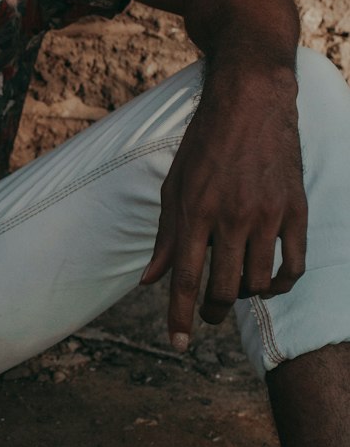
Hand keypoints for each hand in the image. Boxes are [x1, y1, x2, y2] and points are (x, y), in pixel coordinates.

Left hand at [141, 63, 306, 346]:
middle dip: (211, 312)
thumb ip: (164, 236)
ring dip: (244, 297)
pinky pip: (294, 266)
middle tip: (206, 315)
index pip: (185, 277)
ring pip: (259, 283)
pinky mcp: (296, 210)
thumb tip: (150, 281)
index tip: (178, 344)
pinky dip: (281, 284)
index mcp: (195, 210)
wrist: (251, 102)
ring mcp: (268, 215)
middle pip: (224, 289)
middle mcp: (232, 217)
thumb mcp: (174, 186)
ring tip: (233, 291)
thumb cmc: (204, 145)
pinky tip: (268, 282)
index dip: (179, 316)